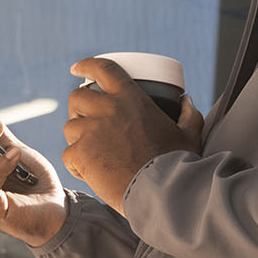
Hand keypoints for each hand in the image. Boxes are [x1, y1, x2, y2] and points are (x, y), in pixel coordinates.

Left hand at [61, 56, 204, 211]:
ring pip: (70, 127)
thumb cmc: (176, 164)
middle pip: (77, 97)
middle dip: (78, 106)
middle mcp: (108, 109)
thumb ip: (189, 115)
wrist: (161, 192)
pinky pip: (68, 154)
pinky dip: (76, 164)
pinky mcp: (80, 153)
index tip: (77, 69)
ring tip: (94, 153)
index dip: (86, 65)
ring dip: (78, 138)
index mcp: (131, 99)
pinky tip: (91, 173)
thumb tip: (186, 101)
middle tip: (86, 119)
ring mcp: (91, 131)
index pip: (103, 69)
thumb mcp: (189, 135)